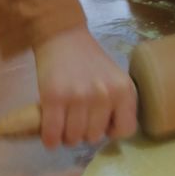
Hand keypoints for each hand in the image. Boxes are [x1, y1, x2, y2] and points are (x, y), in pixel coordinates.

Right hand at [34, 26, 137, 147]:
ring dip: (65, 136)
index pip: (126, 130)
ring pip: (73, 138)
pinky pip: (52, 134)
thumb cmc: (89, 60)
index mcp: (124, 90)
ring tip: (63, 123)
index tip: (101, 122)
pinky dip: (49, 139)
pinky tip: (49, 133)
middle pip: (94, 137)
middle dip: (84, 133)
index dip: (111, 130)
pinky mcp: (54, 97)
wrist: (63, 36)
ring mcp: (79, 97)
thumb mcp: (114, 78)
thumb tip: (108, 134)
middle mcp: (104, 95)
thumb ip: (116, 103)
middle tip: (77, 119)